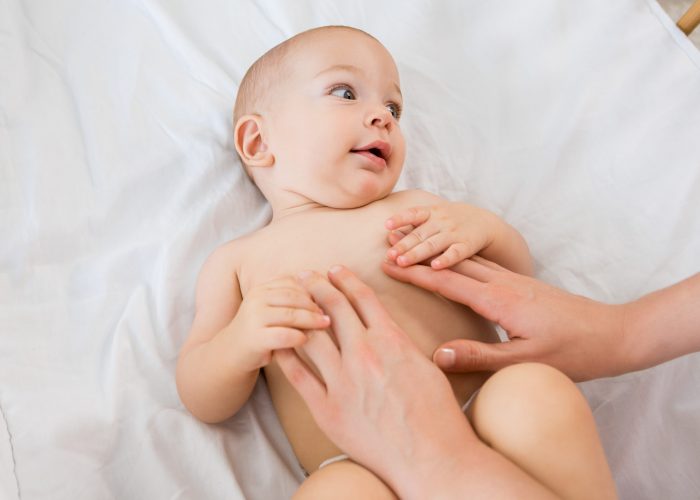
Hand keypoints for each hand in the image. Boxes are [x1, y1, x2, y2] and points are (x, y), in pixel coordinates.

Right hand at [226, 276, 329, 370]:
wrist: (230, 355)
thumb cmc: (261, 332)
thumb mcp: (274, 311)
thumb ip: (293, 302)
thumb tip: (330, 294)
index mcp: (263, 288)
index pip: (295, 282)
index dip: (315, 289)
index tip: (332, 297)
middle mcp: (256, 298)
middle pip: (295, 296)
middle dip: (316, 304)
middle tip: (333, 312)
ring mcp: (253, 317)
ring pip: (291, 314)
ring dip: (312, 319)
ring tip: (326, 324)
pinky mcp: (254, 338)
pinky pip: (282, 335)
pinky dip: (298, 337)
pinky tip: (307, 340)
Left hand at [275, 266, 557, 498]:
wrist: (432, 457)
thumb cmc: (438, 415)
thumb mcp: (427, 367)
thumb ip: (402, 345)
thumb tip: (389, 331)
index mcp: (391, 341)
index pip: (363, 298)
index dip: (346, 280)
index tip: (335, 269)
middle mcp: (364, 354)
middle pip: (333, 309)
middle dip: (317, 286)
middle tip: (305, 275)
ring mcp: (343, 382)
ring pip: (312, 336)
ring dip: (298, 314)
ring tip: (289, 301)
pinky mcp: (328, 409)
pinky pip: (298, 376)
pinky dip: (286, 356)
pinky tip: (277, 342)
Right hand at [382, 256, 626, 381]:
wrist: (613, 334)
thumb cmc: (572, 352)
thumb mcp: (524, 361)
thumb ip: (479, 356)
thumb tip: (437, 353)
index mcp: (499, 300)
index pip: (446, 283)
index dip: (414, 274)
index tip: (387, 265)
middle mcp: (503, 284)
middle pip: (452, 265)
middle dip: (419, 256)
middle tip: (389, 248)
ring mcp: (514, 281)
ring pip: (466, 261)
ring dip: (437, 254)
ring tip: (413, 247)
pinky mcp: (522, 285)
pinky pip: (482, 265)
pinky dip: (459, 260)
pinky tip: (454, 262)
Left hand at [385, 202, 498, 269]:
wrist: (484, 222)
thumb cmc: (449, 221)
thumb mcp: (433, 215)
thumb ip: (414, 224)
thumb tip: (389, 235)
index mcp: (431, 212)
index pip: (414, 213)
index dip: (400, 218)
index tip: (387, 225)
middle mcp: (441, 222)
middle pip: (420, 234)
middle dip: (404, 244)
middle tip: (389, 255)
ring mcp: (454, 233)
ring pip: (434, 244)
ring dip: (417, 253)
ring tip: (402, 262)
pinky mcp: (467, 245)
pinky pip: (456, 253)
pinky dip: (446, 259)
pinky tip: (435, 267)